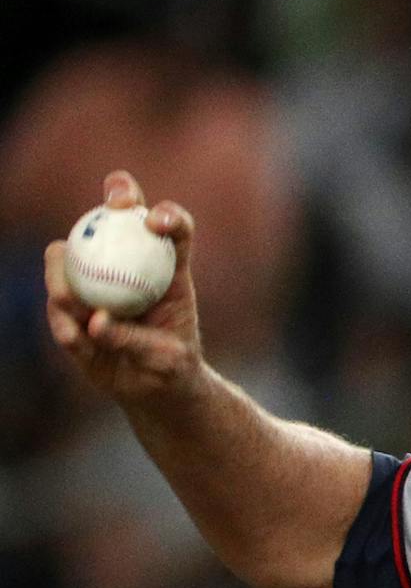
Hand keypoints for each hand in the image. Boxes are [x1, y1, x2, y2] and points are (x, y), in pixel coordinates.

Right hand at [46, 170, 204, 401]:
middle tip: (114, 208)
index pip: (171, 229)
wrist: (155, 389)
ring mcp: (94, 283)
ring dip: (67, 272)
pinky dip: (64, 319)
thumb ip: (139, 339)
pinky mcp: (71, 312)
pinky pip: (59, 309)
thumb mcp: (172, 355)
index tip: (157, 223)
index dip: (167, 215)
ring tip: (70, 299)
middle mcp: (126, 265)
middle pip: (117, 219)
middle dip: (116, 197)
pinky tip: (74, 333)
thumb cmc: (173, 363)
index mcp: (165, 269)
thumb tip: (96, 319)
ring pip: (70, 260)